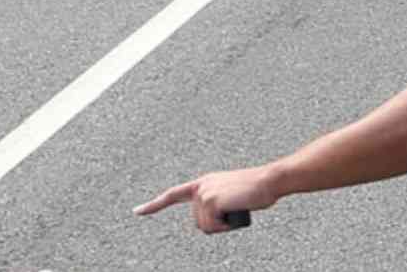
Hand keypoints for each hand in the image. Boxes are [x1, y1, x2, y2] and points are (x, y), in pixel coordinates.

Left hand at [135, 165, 279, 232]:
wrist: (270, 180)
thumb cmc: (257, 190)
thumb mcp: (232, 195)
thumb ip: (217, 203)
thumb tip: (211, 220)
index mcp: (204, 182)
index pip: (173, 194)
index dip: (154, 205)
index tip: (137, 211)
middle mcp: (201, 186)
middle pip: (198, 222)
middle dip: (215, 225)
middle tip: (234, 212)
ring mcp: (204, 193)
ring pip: (205, 226)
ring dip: (221, 225)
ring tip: (236, 209)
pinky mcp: (210, 200)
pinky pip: (212, 226)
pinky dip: (224, 225)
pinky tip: (234, 212)